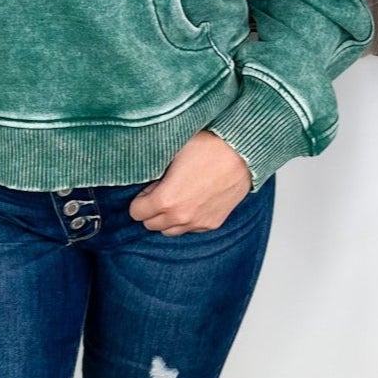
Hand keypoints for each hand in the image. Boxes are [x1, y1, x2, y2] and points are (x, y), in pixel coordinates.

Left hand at [129, 129, 253, 233]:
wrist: (242, 153)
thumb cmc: (208, 147)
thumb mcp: (172, 151)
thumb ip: (153, 169)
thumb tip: (142, 172)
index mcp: (165, 200)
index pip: (136, 213)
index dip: (140, 197)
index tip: (150, 187)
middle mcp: (181, 217)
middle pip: (151, 224)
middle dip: (151, 209)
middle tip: (162, 190)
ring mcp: (198, 222)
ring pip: (170, 231)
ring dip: (168, 218)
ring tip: (178, 196)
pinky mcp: (212, 223)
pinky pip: (191, 229)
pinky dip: (187, 219)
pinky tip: (193, 200)